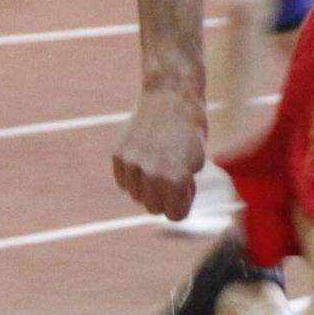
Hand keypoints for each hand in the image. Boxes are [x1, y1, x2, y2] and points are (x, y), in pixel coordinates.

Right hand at [112, 88, 208, 219]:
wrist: (170, 98)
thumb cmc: (189, 132)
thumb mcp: (196, 164)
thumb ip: (182, 190)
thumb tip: (167, 209)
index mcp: (175, 180)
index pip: (175, 215)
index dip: (182, 202)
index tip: (186, 184)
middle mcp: (151, 175)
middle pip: (153, 208)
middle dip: (165, 197)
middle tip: (172, 173)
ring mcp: (132, 165)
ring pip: (136, 196)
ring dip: (147, 186)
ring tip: (158, 163)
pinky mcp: (118, 155)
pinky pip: (123, 181)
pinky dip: (133, 176)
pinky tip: (144, 157)